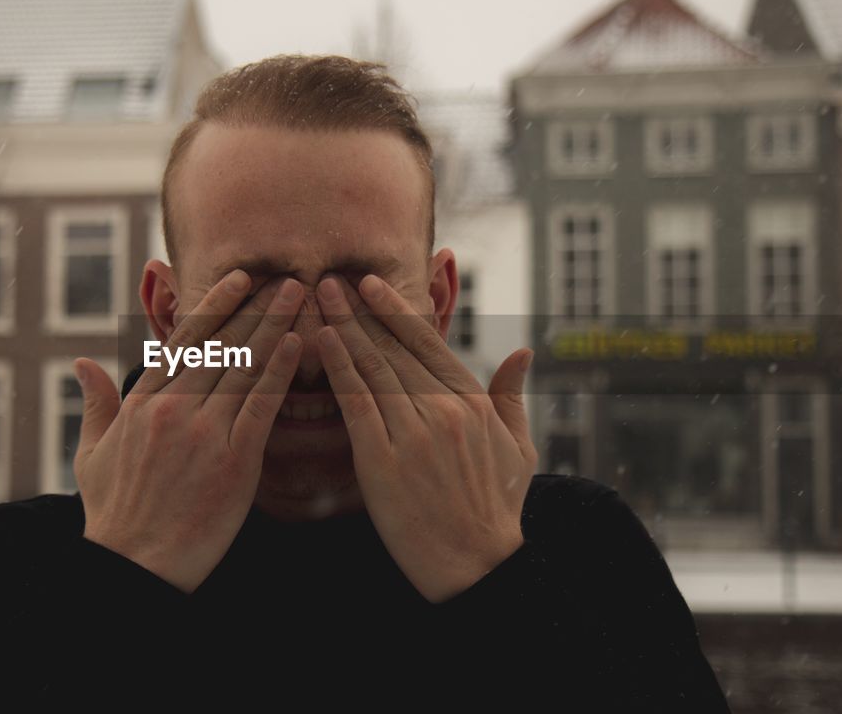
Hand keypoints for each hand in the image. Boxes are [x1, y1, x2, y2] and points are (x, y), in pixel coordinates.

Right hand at [72, 272, 304, 591]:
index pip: (183, 341)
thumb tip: (82, 364)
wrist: (133, 564)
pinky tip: (296, 343)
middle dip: (253, 306)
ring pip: (243, 365)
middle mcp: (172, 407)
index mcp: (141, 402)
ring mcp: (203, 431)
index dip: (214, 306)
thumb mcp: (91, 454)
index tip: (238, 279)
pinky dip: (279, 371)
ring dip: (273, 325)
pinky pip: (261, 405)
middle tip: (282, 275)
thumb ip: (95, 404)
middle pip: (220, 344)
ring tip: (297, 294)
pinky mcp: (233, 460)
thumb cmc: (112, 514)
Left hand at [315, 274, 537, 601]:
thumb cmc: (496, 508)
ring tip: (317, 298)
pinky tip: (319, 341)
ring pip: (371, 367)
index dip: (395, 310)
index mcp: (472, 402)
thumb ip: (513, 396)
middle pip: (393, 347)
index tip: (371, 283)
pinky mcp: (382, 460)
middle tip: (330, 279)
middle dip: (359, 310)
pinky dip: (337, 368)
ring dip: (342, 327)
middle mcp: (443, 409)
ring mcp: (412, 433)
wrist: (476, 563)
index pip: (427, 342)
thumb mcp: (518, 447)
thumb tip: (524, 353)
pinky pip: (355, 403)